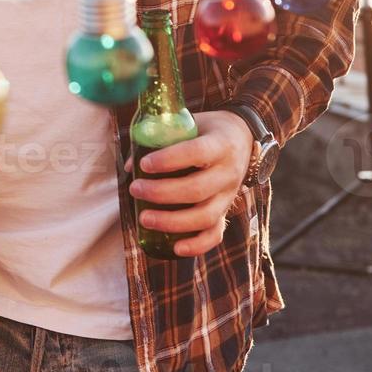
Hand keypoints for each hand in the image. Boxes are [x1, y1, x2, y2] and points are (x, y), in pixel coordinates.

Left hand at [123, 110, 252, 256]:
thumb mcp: (188, 124)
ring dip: (172, 221)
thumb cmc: (206, 130)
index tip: (144, 164)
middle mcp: (228, 172)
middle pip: (197, 189)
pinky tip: (175, 248)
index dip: (169, 160)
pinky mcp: (226, 211)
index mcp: (220, 145)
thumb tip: (130, 166)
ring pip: (205, 216)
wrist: (241, 138)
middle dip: (161, 193)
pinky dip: (197, 245)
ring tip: (144, 218)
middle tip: (136, 190)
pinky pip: (216, 234)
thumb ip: (161, 139)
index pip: (196, 153)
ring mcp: (229, 195)